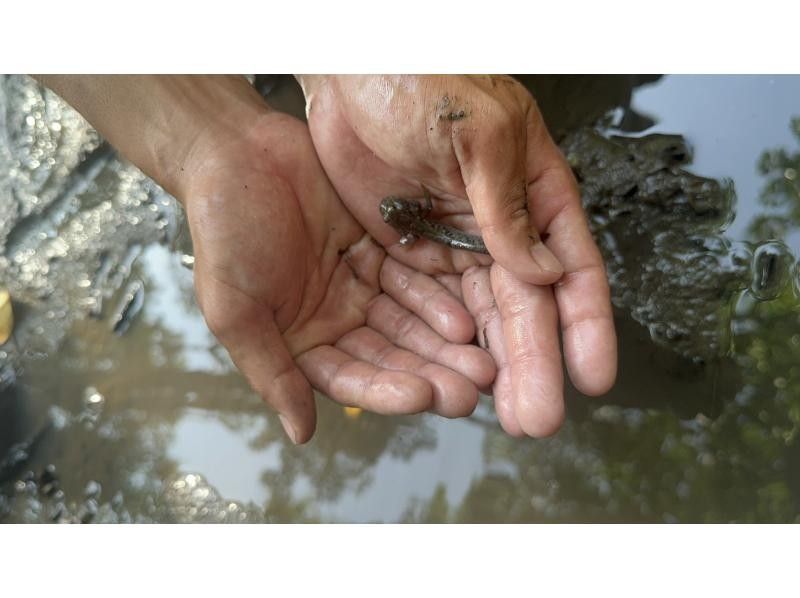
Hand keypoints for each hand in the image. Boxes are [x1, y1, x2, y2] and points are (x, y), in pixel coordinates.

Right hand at [182, 110, 494, 442]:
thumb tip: (301, 435)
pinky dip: (438, 297)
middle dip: (430, 374)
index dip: (386, 390)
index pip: (350, 378)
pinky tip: (467, 314)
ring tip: (482, 361)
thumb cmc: (222, 231)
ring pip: (409, 322)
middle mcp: (337, 321)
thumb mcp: (234, 308)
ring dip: (444, 344)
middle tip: (470, 390)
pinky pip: (415, 278)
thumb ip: (270, 371)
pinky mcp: (380, 250)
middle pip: (390, 356)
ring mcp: (361, 286)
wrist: (236, 152)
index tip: (423, 396)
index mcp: (301, 343)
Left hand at [298, 75, 616, 435]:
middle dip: (536, 362)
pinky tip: (458, 378)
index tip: (594, 377)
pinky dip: (448, 343)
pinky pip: (435, 306)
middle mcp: (502, 226)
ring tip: (504, 414)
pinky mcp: (412, 250)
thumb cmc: (424, 82)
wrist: (351, 71)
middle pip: (527, 305)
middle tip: (539, 419)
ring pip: (484, 315)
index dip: (586, 323)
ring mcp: (456, 242)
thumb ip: (505, 209)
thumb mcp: (477, 137)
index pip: (572, 266)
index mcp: (535, 192)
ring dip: (496, 365)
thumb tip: (544, 276)